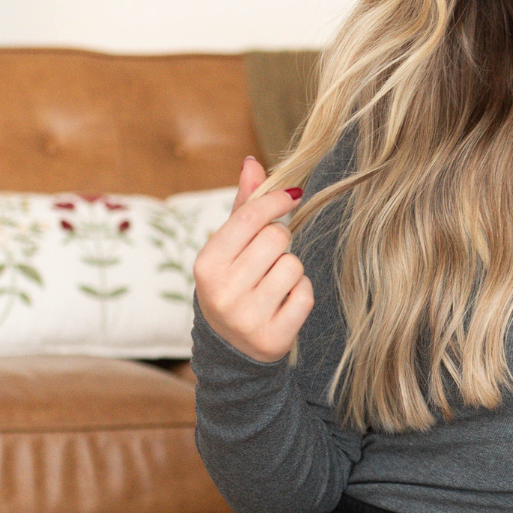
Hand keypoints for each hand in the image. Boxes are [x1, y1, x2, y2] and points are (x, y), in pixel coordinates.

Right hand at [192, 156, 314, 361]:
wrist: (231, 350)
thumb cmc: (233, 286)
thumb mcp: (228, 249)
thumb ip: (242, 207)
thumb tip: (252, 162)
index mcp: (207, 264)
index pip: (250, 217)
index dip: (276, 200)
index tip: (292, 195)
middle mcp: (222, 292)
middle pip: (276, 239)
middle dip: (281, 243)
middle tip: (270, 258)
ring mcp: (247, 317)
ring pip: (294, 266)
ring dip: (291, 271)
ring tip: (274, 285)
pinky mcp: (273, 337)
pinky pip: (305, 295)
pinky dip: (301, 294)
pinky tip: (284, 303)